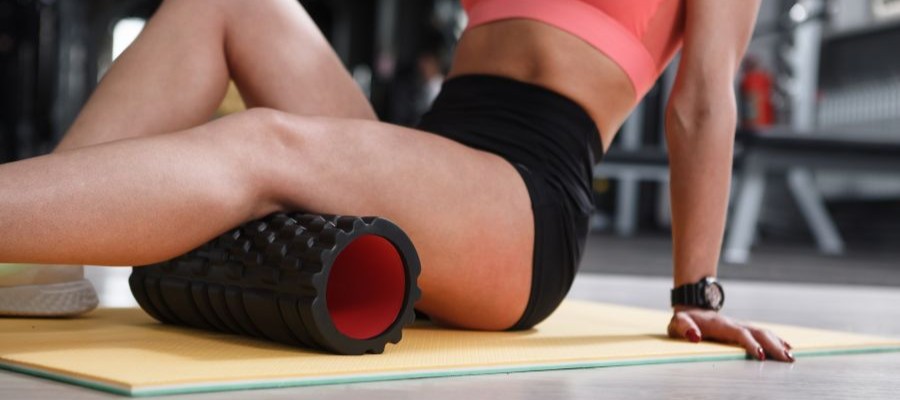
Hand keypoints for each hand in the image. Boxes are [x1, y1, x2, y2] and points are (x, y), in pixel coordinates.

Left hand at [667, 307, 794, 361]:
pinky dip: (776, 339)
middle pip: (757, 332)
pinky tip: (787, 347)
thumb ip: (684, 328)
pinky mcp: (743, 329)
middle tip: (786, 359)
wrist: (690, 310)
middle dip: (772, 345)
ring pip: (763, 332)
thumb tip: (695, 337)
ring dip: (778, 343)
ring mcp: (739, 326)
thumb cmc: (683, 321)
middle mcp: (733, 323)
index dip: (749, 343)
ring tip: (791, 357)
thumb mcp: (677, 323)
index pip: (738, 333)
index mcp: (719, 324)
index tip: (760, 356)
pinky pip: (762, 333)